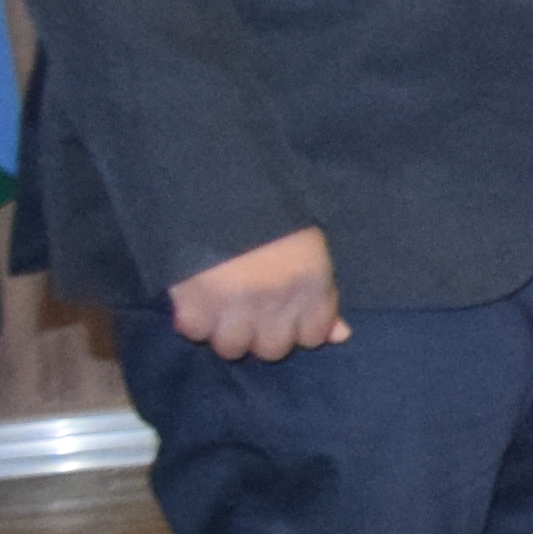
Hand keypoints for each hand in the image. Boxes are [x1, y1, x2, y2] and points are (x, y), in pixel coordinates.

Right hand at [168, 224, 344, 360]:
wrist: (218, 183)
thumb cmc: (269, 212)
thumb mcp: (309, 246)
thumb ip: (322, 294)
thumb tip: (340, 336)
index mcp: (312, 284)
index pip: (313, 337)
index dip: (296, 326)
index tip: (282, 313)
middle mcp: (278, 302)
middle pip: (272, 350)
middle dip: (261, 334)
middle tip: (248, 313)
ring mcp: (235, 306)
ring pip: (232, 348)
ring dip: (224, 332)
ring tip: (219, 309)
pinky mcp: (194, 302)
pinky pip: (193, 331)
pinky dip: (192, 320)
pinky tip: (195, 301)